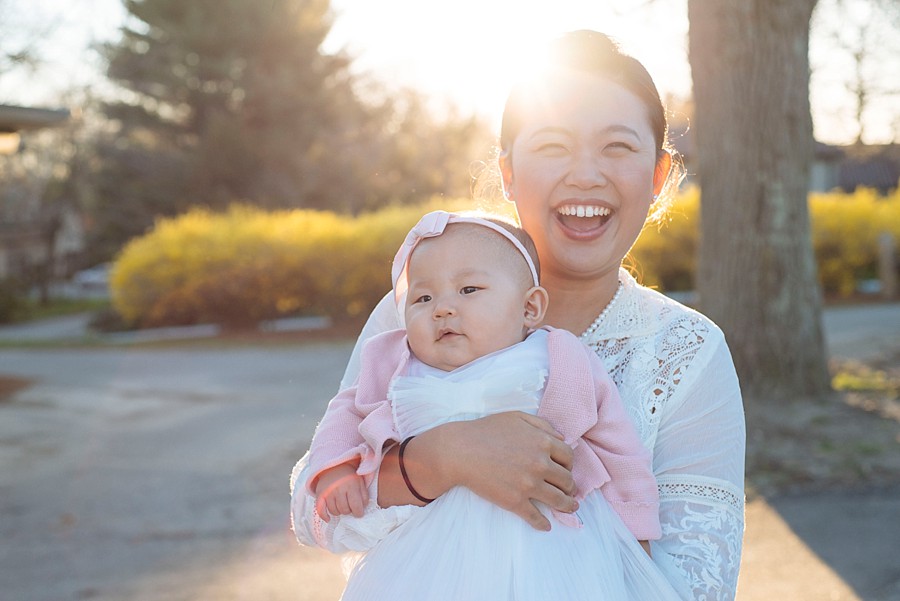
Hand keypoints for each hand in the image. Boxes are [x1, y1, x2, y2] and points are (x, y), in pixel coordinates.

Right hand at [314, 462, 368, 521]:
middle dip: (349, 511)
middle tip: (349, 506)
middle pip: (345, 510)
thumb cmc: (350, 477)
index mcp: (351, 485)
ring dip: (339, 511)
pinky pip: (320, 510)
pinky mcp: (320, 494)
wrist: (335, 467)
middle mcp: (339, 489)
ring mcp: (329, 492)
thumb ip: (364, 496)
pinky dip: (324, 516)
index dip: (359, 513)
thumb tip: (363, 509)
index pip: (356, 506)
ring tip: (341, 505)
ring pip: (334, 511)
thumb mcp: (361, 483)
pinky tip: (328, 518)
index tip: (359, 512)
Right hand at [420, 412, 576, 530]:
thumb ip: (542, 425)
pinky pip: (535, 517)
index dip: (570, 464)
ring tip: (570, 508)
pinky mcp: (515, 501)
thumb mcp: (517, 418)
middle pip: (567, 480)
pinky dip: (543, 523)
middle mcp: (541, 464)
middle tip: (569, 490)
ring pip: (558, 500)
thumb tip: (561, 438)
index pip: (569, 457)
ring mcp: (529, 485)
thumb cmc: (486, 430)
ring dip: (567, 506)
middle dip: (570, 486)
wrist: (460, 450)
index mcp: (543, 443)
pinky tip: (546, 526)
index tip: (566, 470)